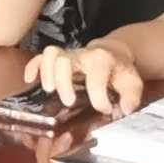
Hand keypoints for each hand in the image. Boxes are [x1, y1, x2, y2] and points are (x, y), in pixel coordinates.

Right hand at [31, 42, 145, 114]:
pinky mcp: (58, 58)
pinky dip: (32, 67)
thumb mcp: (133, 83)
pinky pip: (40, 57)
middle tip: (69, 102)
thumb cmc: (120, 71)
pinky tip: (30, 80)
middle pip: (65, 60)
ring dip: (46, 73)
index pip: (96, 76)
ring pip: (51, 54)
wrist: (113, 53)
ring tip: (50, 91)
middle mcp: (83, 54)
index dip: (99, 96)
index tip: (104, 109)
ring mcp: (69, 55)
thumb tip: (124, 108)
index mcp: (103, 59)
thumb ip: (131, 96)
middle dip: (63, 83)